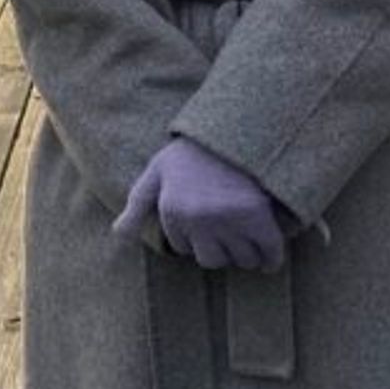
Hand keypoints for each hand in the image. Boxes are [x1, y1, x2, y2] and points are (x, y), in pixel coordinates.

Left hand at [114, 138, 286, 272]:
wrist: (236, 127)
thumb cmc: (193, 150)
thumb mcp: (158, 171)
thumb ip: (138, 203)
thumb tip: (119, 235)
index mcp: (171, 210)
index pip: (182, 247)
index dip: (193, 235)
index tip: (205, 219)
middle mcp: (196, 219)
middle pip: (211, 259)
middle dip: (218, 248)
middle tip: (228, 230)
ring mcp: (227, 220)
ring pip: (240, 259)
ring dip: (245, 254)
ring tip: (248, 238)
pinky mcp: (258, 218)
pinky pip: (268, 253)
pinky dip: (271, 260)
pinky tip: (269, 261)